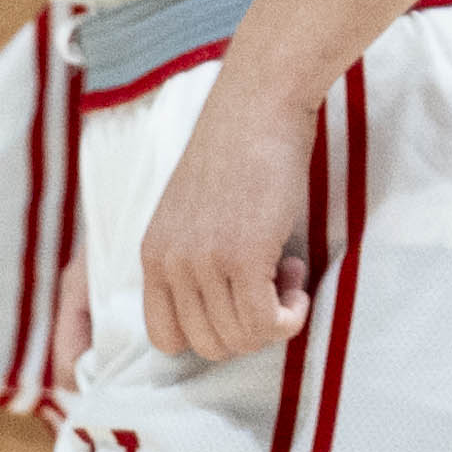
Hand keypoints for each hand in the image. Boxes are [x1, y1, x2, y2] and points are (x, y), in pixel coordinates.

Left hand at [137, 86, 314, 364]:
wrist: (258, 106)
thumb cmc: (237, 154)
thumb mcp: (193, 215)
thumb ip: (194, 263)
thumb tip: (227, 318)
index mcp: (152, 255)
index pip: (165, 339)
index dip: (210, 332)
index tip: (238, 300)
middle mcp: (170, 264)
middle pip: (209, 346)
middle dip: (250, 327)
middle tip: (271, 279)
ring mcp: (204, 262)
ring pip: (242, 339)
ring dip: (275, 315)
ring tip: (285, 267)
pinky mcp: (244, 256)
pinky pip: (268, 324)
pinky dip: (291, 316)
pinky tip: (298, 274)